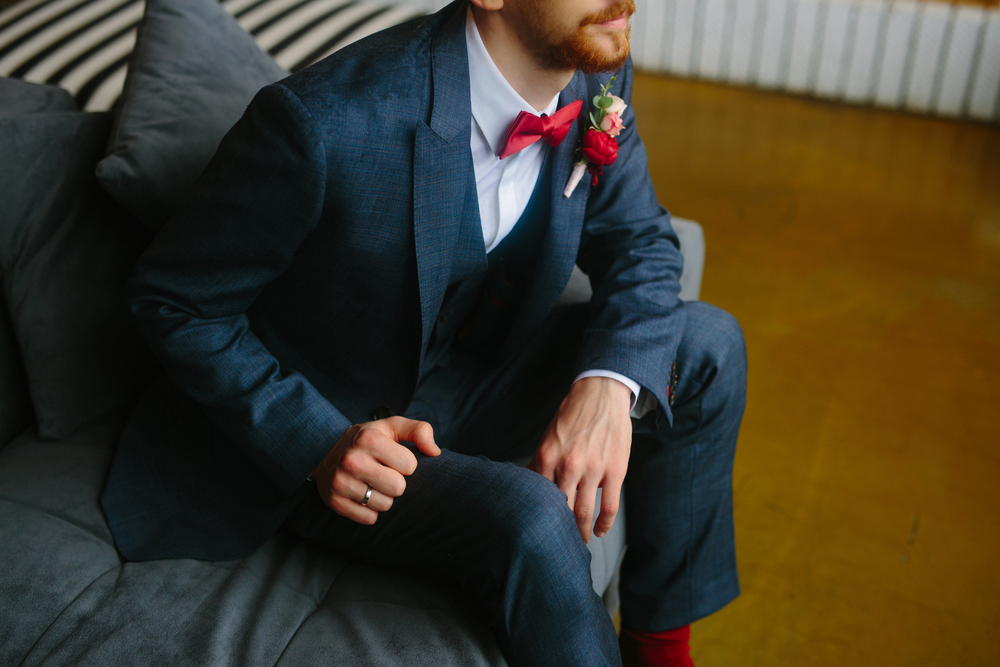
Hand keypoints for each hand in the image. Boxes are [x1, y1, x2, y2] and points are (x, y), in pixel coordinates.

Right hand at [312, 416, 439, 524]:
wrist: (324, 451)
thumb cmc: (368, 439)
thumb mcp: (392, 427)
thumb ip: (419, 431)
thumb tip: (435, 452)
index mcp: (368, 439)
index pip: (410, 465)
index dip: (406, 464)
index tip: (393, 459)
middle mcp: (352, 460)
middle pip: (398, 488)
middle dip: (396, 482)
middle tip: (384, 473)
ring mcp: (340, 482)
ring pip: (384, 505)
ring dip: (384, 497)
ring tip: (372, 483)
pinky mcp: (334, 501)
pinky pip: (369, 518)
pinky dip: (370, 510)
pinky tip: (362, 494)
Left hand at [529, 376, 631, 542]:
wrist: (601, 393)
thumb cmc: (572, 415)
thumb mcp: (549, 436)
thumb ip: (539, 462)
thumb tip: (527, 484)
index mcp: (547, 456)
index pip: (538, 495)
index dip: (538, 515)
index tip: (538, 529)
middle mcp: (568, 465)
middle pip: (559, 510)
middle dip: (557, 530)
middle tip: (557, 543)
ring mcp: (593, 469)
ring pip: (583, 513)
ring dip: (580, 533)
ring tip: (579, 542)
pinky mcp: (615, 471)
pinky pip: (609, 507)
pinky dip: (604, 524)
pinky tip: (599, 531)